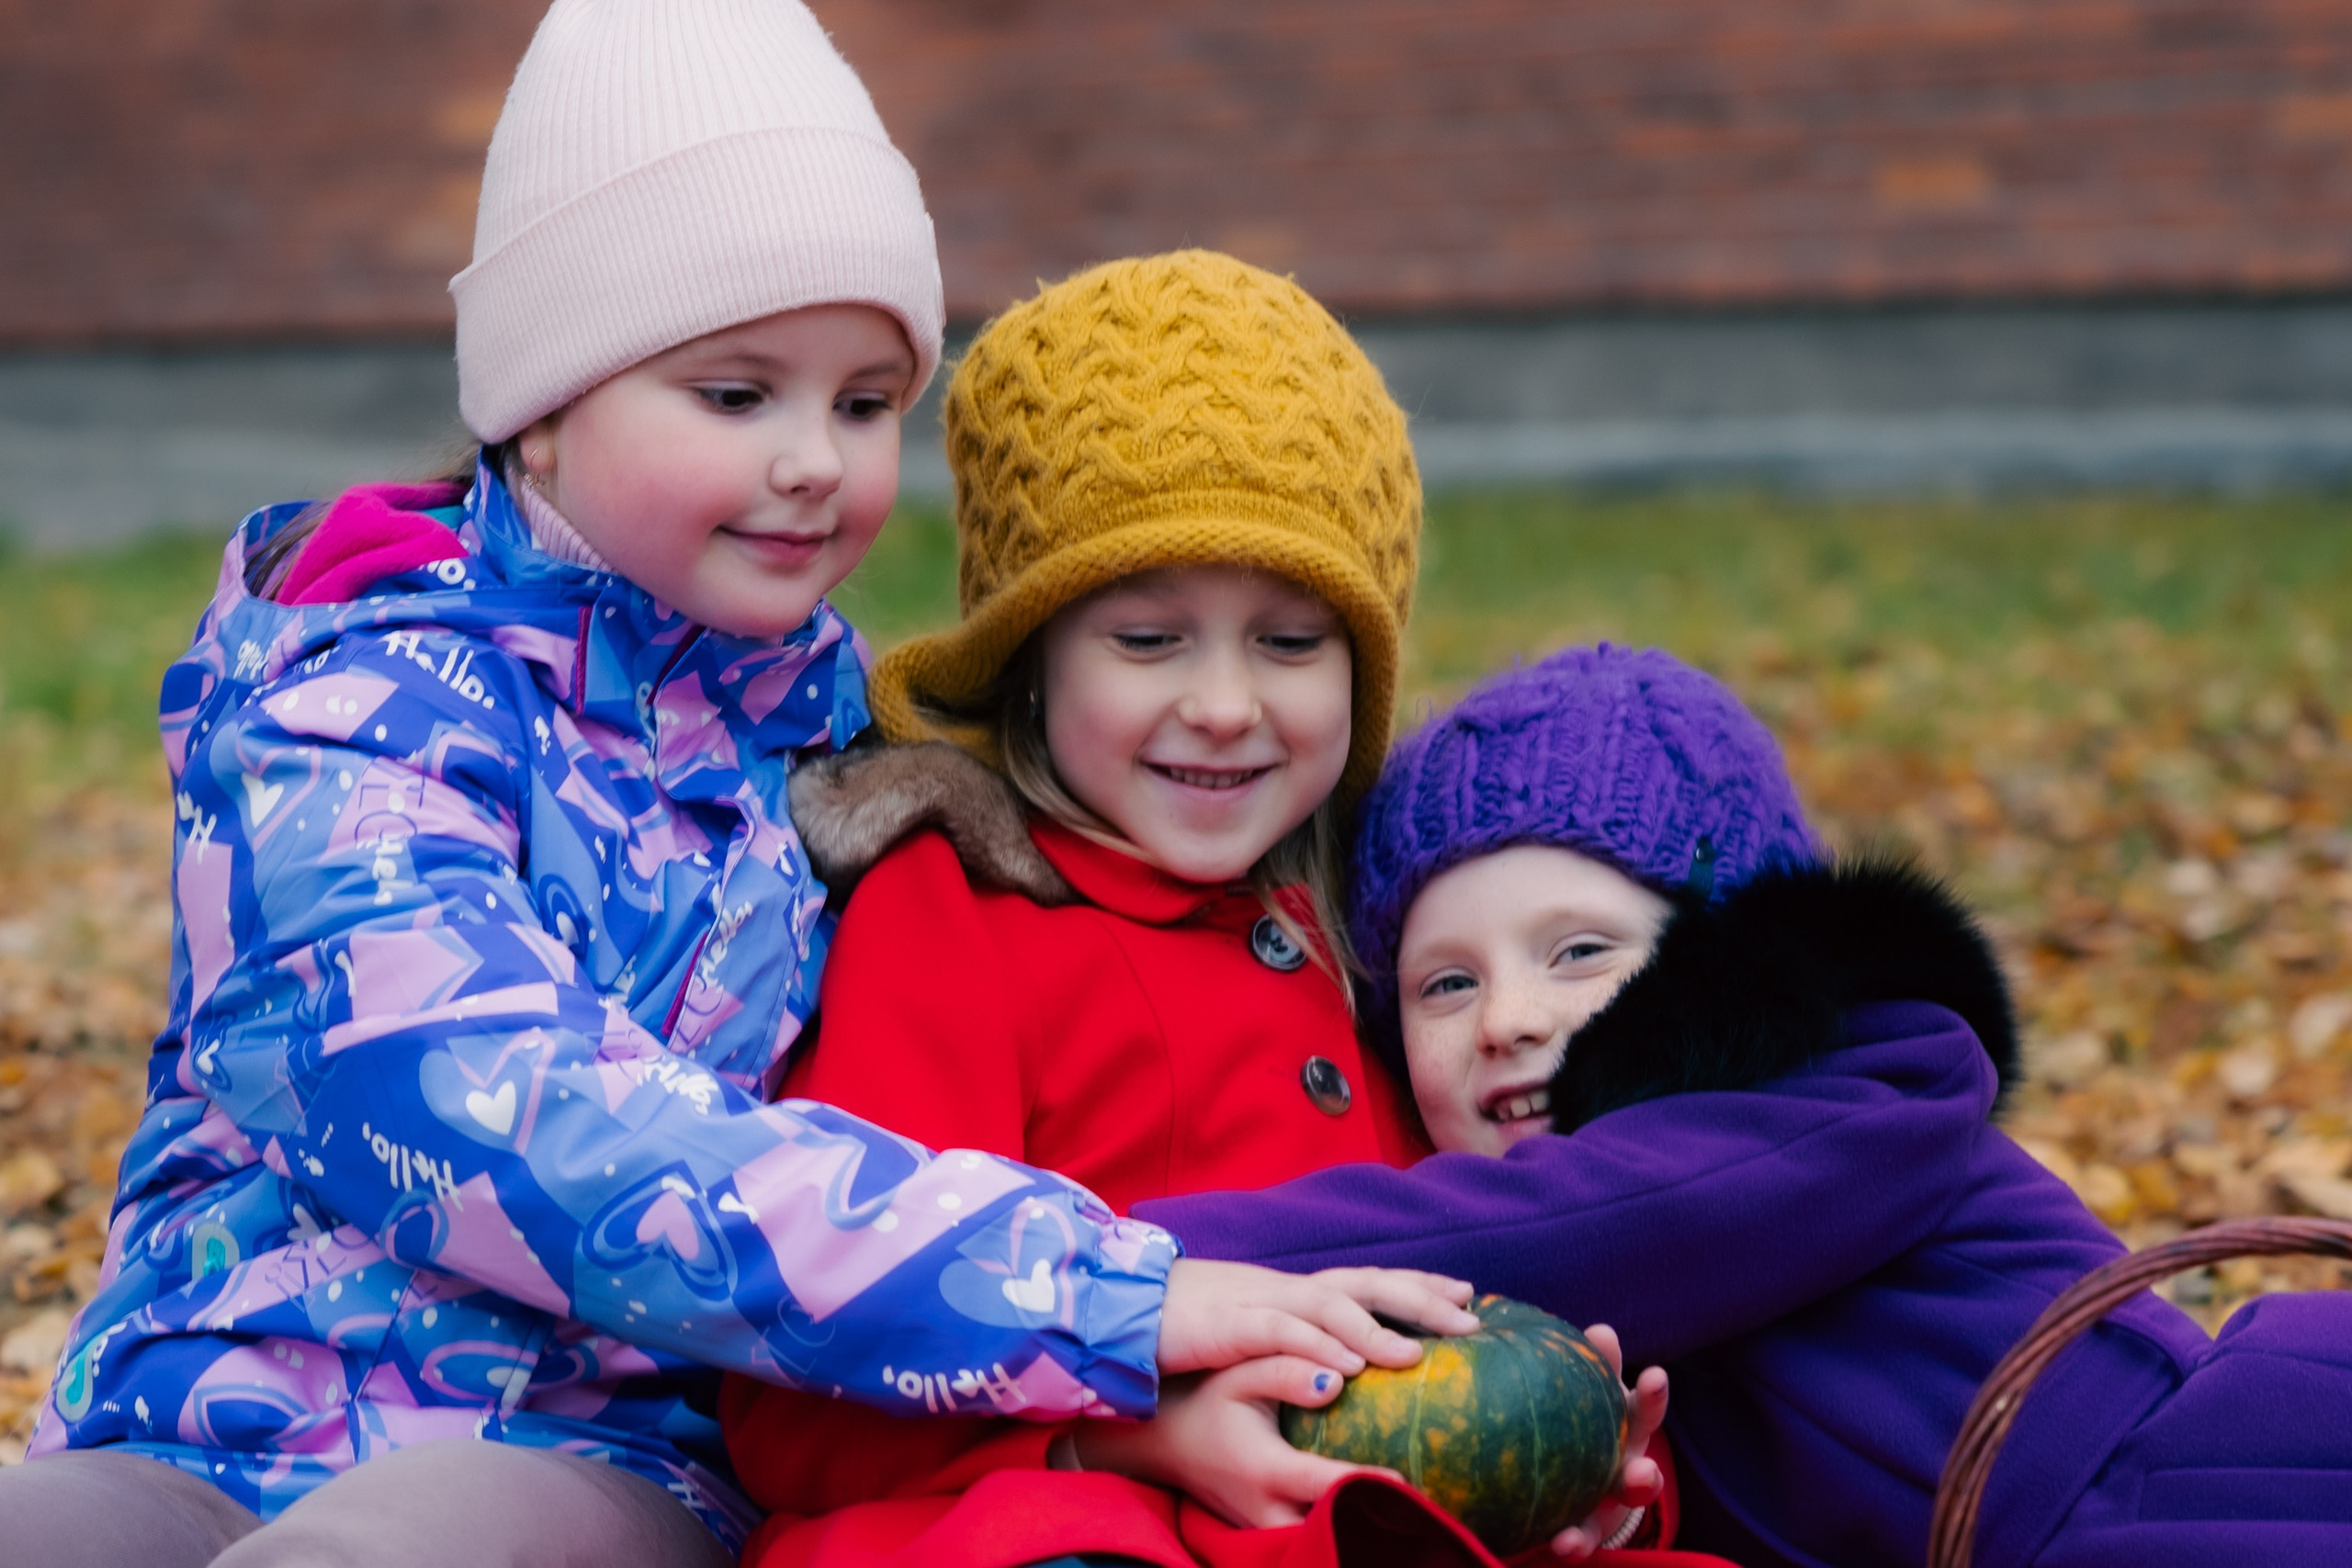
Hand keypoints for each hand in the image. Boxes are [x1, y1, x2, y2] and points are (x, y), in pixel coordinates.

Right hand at [1076, 1355, 1384, 1527]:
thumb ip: (1286, 1370)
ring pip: (1319, 1544)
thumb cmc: (1208, 1400)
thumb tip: (1338, 1378)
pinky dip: (1341, 1531)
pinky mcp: (1267, 1536)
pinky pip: (1310, 1541)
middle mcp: (1266, 1510)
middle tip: (1424, 1506)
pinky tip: (1375, 1513)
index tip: (1405, 1481)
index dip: (1365, 1484)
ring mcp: (1265, 1530)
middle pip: (1329, 1531)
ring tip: (1410, 1515)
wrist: (1163, 1444)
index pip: (1324, 1485)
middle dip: (1371, 1523)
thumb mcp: (1240, 1373)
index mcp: (1265, 1469)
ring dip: (1358, 1530)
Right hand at [1157, 1258, 1479, 1377]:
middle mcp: (1286, 1289)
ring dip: (1374, 1328)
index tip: (1470, 1293)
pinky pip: (1278, 1332)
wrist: (1123, 1310)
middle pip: (1364, 1282)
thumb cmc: (1189, 1329)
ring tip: (1417, 1354)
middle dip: (1419, 1297)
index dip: (1418, 1285)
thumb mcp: (1253, 1337)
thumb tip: (1344, 1364)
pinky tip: (1344, 1368)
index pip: (1368, 1280)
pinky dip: (1313, 1346)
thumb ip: (1297, 1342)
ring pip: (1327, 1305)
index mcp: (1295, 1291)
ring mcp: (1258, 1302)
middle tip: (1472, 1317)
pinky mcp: (1228, 1325)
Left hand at [1548, 1324, 1669, 1560]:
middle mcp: (1626, 1466)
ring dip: (1602, 1528)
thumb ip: (1590, 1366)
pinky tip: (1562, 1544)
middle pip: (1642, 1473)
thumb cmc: (1574, 1416)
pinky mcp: (1586, 1531)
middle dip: (1644, 1474)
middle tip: (1642, 1472)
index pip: (1645, 1409)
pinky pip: (1581, 1540)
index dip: (1652, 1396)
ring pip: (1612, 1516)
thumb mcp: (1582, 1390)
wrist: (1563, 1475)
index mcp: (1626, 1426)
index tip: (1654, 1377)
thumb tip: (1603, 1330)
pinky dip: (1574, 1545)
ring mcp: (1608, 1502)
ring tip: (1600, 1521)